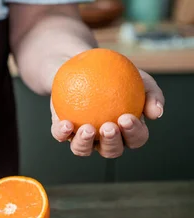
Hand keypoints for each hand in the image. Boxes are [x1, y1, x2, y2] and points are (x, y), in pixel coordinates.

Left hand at [50, 69, 164, 157]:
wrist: (84, 66)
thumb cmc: (117, 76)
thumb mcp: (140, 79)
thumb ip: (152, 95)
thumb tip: (156, 113)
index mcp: (127, 132)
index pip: (135, 139)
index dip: (133, 134)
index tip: (127, 117)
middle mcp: (104, 140)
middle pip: (111, 151)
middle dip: (111, 142)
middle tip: (108, 126)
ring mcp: (82, 137)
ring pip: (83, 150)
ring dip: (85, 143)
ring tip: (87, 128)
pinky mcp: (61, 130)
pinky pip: (60, 136)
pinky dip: (62, 133)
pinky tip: (66, 123)